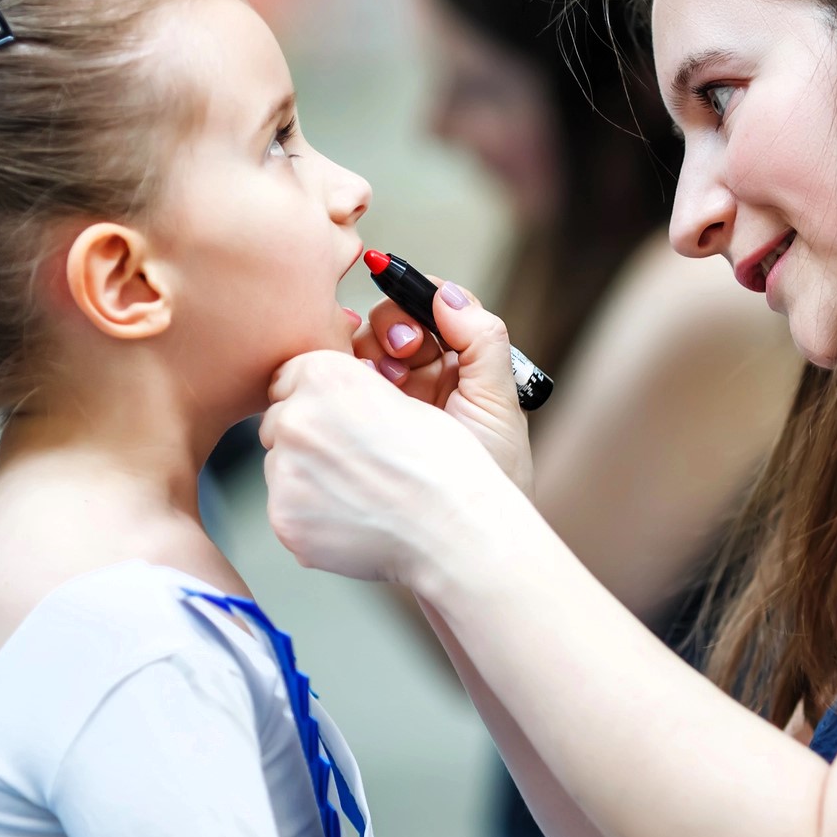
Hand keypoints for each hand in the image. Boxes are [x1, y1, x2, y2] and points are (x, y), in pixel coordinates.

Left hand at [259, 350, 515, 585]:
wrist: (455, 530)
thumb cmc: (444, 466)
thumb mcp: (402, 398)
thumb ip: (347, 390)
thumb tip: (313, 400)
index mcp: (325, 375)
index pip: (288, 378)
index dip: (317, 400)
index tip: (341, 420)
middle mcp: (296, 417)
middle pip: (279, 422)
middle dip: (307, 439)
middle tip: (355, 462)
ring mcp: (285, 470)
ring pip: (281, 468)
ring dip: (308, 479)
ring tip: (360, 493)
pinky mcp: (284, 516)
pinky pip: (287, 511)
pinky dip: (312, 517)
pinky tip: (354, 519)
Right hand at [350, 278, 531, 496]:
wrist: (467, 543)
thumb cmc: (494, 479)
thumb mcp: (499, 405)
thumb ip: (482, 340)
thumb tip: (447, 293)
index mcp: (454, 368)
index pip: (421, 315)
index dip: (410, 313)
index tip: (412, 337)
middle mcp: (418, 382)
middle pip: (383, 331)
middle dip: (385, 335)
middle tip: (398, 358)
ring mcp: (386, 408)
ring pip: (356, 361)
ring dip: (360, 363)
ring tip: (378, 389)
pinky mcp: (359, 434)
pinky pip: (337, 399)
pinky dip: (340, 393)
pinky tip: (354, 409)